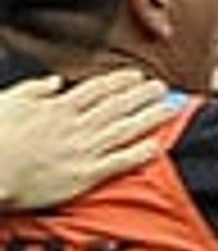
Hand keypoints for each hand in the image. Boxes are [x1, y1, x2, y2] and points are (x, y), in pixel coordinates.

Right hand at [0, 68, 171, 207]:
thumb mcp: (8, 101)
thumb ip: (35, 90)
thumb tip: (55, 82)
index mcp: (57, 107)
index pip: (97, 89)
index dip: (121, 81)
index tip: (137, 75)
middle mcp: (75, 125)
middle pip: (117, 106)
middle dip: (142, 95)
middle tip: (162, 87)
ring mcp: (83, 150)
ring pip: (124, 129)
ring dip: (149, 117)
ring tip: (169, 108)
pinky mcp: (85, 175)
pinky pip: (119, 162)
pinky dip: (139, 153)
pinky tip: (158, 146)